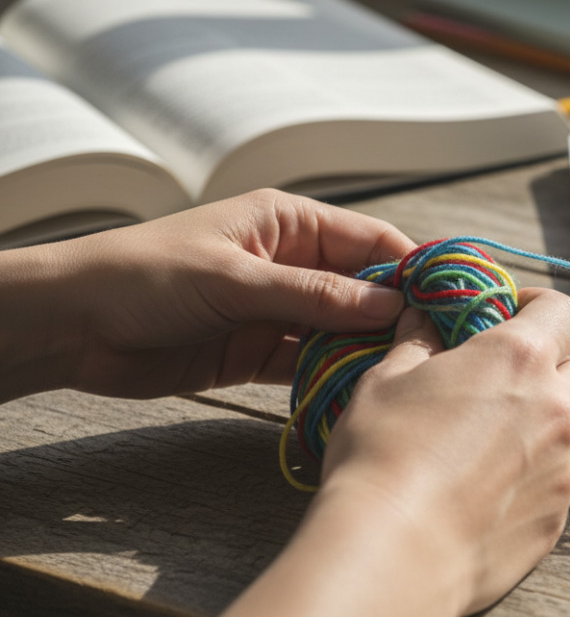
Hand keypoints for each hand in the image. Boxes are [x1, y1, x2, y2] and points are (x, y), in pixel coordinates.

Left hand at [0, 189, 415, 400]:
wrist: (71, 325)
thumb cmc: (146, 275)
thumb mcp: (236, 279)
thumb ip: (315, 295)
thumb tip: (392, 304)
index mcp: (290, 223)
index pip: (372, 240)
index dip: (413, 267)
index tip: (450, 299)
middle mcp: (292, 264)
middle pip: (364, 289)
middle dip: (396, 316)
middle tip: (437, 350)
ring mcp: (277, 310)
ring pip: (341, 330)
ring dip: (366, 352)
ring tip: (404, 377)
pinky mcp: (258, 352)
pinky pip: (309, 364)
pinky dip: (331, 378)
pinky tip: (358, 393)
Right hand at [178, 287, 569, 616]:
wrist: (393, 552)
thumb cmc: (381, 455)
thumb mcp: (385, 381)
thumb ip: (415, 343)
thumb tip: (422, 320)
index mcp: (519, 359)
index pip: (565, 311)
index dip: (542, 308)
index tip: (514, 315)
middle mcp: (557, 408)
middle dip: (558, 372)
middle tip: (511, 385)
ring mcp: (564, 468)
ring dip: (555, 431)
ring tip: (502, 446)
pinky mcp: (557, 521)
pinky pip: (561, 488)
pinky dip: (537, 482)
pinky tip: (490, 495)